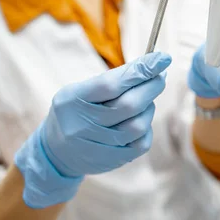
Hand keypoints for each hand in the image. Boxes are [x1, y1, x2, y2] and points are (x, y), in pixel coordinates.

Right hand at [14, 52, 171, 208]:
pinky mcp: (112, 161)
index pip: (111, 84)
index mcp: (72, 100)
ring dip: (149, 108)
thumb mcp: (82, 90)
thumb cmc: (77, 111)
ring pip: (139, 125)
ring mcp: (97, 147)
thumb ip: (113, 79)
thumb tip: (154, 66)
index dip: (140, 70)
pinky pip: (142, 143)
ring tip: (143, 101)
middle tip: (160, 75)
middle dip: (152, 86)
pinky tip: (138, 120)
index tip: (162, 58)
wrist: (57, 152)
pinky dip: (146, 128)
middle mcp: (82, 126)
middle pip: (129, 105)